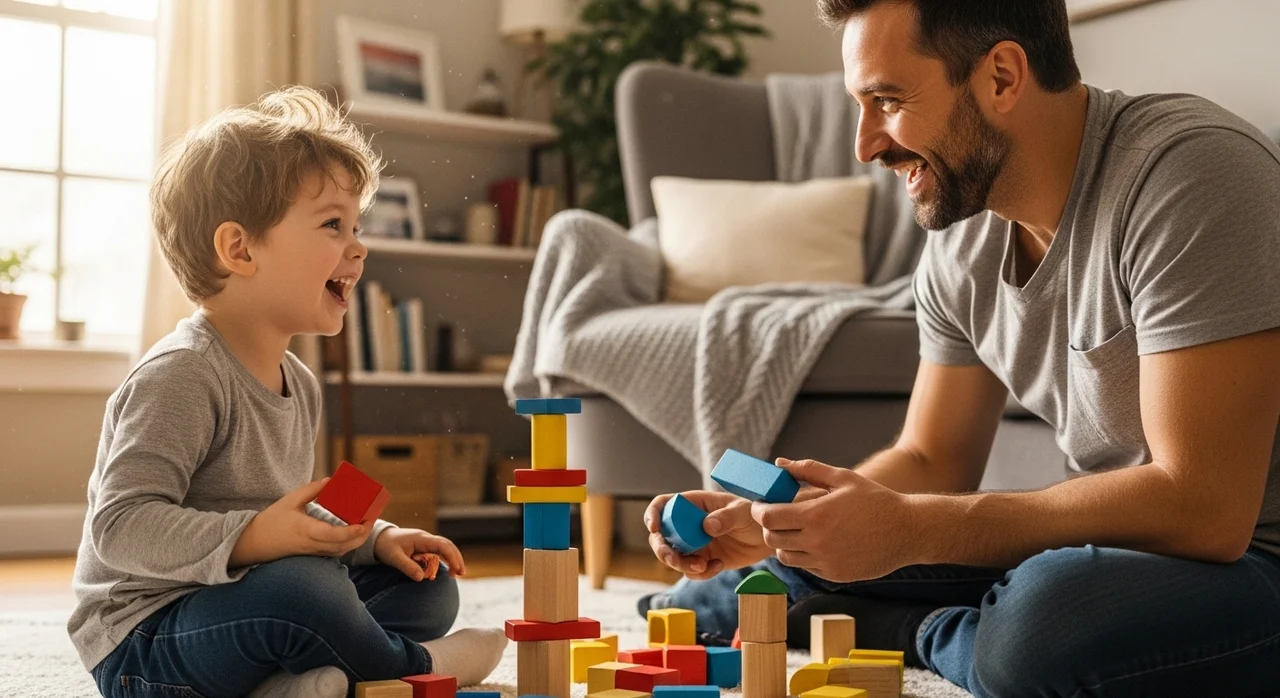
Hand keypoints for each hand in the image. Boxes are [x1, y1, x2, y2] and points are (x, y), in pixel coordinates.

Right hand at [229, 478, 371, 567]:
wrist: (253, 543)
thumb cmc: (271, 520)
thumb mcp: (290, 500)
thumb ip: (311, 490)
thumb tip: (331, 480)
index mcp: (305, 530)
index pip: (332, 534)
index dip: (350, 532)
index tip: (363, 523)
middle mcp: (310, 544)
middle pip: (341, 546)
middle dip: (360, 537)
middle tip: (370, 521)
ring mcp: (311, 552)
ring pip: (339, 552)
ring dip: (354, 542)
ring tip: (364, 527)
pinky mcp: (310, 555)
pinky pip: (332, 553)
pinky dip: (345, 546)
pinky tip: (351, 535)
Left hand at [375, 528, 465, 580]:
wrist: (379, 538)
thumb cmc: (386, 547)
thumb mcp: (394, 558)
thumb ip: (407, 567)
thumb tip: (422, 578)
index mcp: (421, 539)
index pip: (443, 545)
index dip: (452, 556)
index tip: (457, 569)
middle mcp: (426, 539)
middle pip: (448, 545)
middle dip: (456, 558)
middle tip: (461, 573)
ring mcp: (426, 542)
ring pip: (445, 548)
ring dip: (452, 559)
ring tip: (456, 574)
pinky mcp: (423, 547)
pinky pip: (438, 552)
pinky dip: (445, 560)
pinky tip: (447, 569)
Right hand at [644, 490, 771, 579]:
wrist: (767, 538)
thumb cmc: (754, 515)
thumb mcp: (742, 512)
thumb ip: (725, 517)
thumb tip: (706, 526)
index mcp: (693, 504)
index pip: (664, 504)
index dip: (653, 514)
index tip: (654, 529)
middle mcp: (688, 523)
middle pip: (661, 536)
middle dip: (662, 550)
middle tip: (674, 559)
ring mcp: (694, 543)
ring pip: (673, 556)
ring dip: (681, 565)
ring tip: (702, 566)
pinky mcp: (702, 560)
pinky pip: (691, 571)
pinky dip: (700, 573)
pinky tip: (718, 566)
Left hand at [751, 458, 919, 582]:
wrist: (908, 531)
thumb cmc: (875, 500)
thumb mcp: (843, 478)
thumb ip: (808, 470)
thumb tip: (779, 464)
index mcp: (817, 515)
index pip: (768, 518)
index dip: (759, 510)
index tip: (761, 505)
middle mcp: (818, 542)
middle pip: (771, 539)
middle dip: (768, 526)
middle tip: (775, 516)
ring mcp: (826, 562)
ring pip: (785, 556)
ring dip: (783, 543)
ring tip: (794, 529)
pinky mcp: (834, 575)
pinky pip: (806, 566)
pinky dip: (804, 555)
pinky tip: (815, 541)